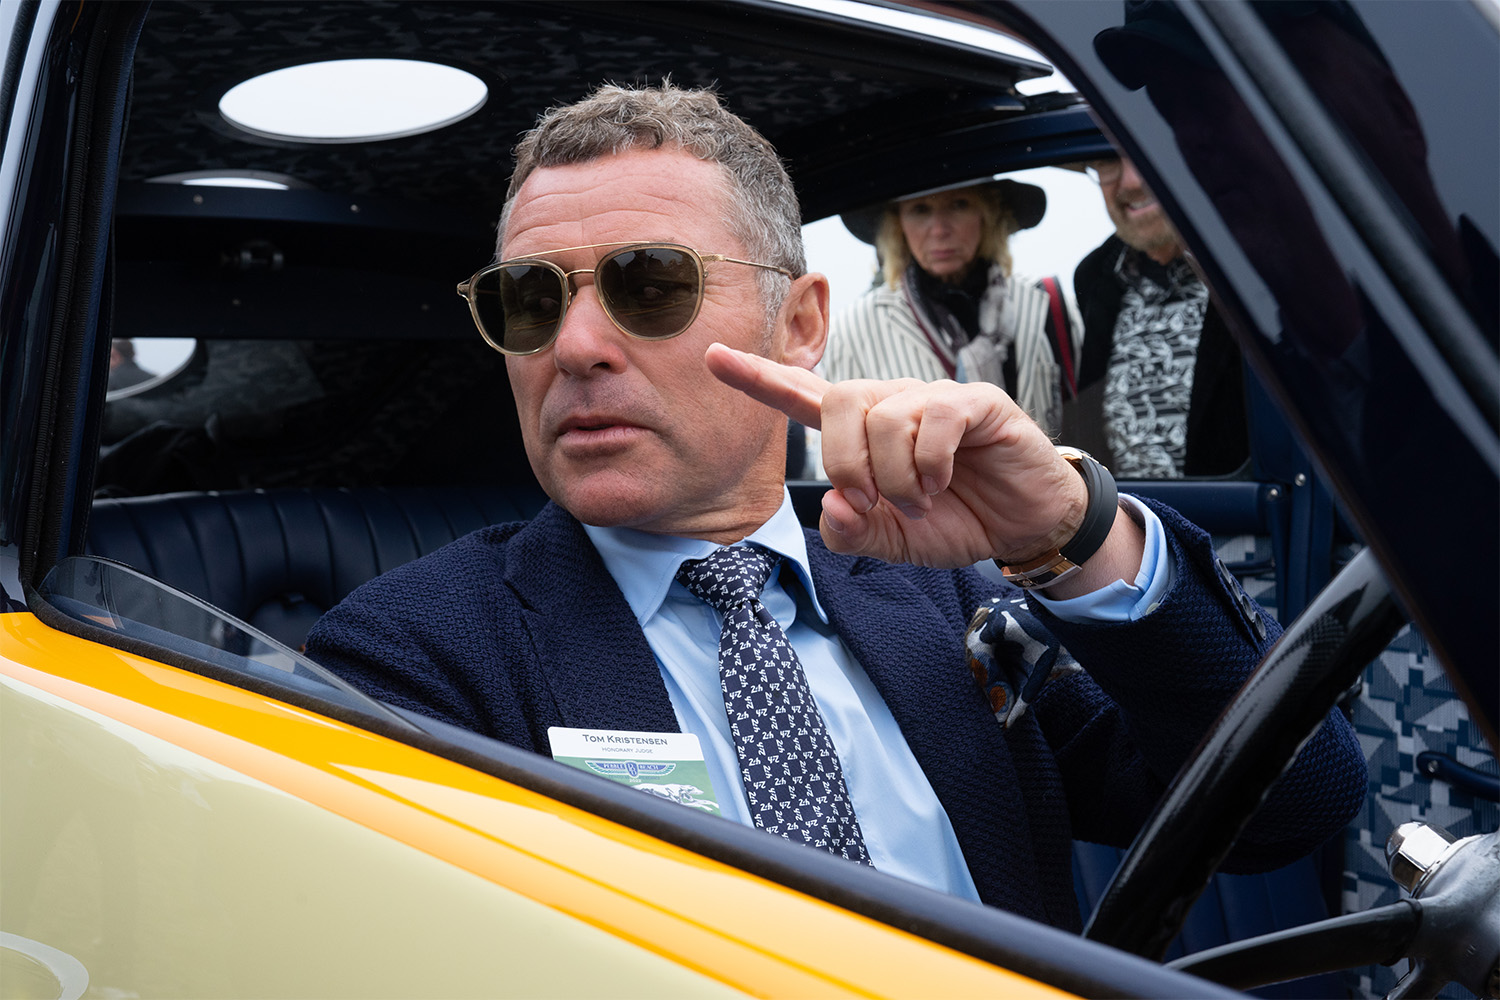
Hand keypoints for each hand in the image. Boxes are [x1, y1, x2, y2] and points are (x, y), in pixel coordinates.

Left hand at [706, 344, 1097, 569]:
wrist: (1023, 525)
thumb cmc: (956, 522)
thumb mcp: (893, 542)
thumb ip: (853, 533)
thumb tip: (833, 505)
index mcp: (862, 433)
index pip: (801, 395)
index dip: (758, 377)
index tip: (712, 355)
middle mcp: (892, 405)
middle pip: (839, 400)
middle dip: (844, 461)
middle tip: (870, 503)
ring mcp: (933, 399)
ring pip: (885, 416)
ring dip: (897, 476)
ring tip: (920, 504)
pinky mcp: (976, 402)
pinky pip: (935, 417)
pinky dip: (931, 464)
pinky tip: (944, 483)